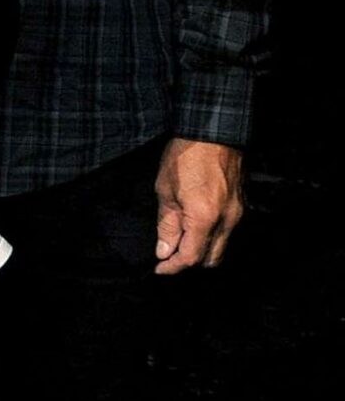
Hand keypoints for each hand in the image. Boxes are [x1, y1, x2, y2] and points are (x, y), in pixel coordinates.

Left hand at [154, 137, 242, 272]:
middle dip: (189, 263)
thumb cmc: (185, 157)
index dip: (173, 267)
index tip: (159, 268)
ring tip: (179, 242)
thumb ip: (167, 225)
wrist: (213, 132)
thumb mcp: (165, 190)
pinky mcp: (241, 206)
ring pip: (222, 247)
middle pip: (211, 259)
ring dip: (202, 251)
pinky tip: (195, 228)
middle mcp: (227, 221)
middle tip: (168, 257)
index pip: (191, 257)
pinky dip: (212, 237)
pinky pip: (227, 232)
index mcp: (205, 218)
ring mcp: (237, 214)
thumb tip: (164, 250)